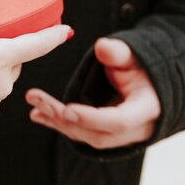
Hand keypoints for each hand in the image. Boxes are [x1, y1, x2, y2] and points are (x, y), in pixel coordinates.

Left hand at [26, 37, 160, 148]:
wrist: (150, 83)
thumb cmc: (142, 66)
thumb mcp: (133, 55)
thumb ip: (119, 52)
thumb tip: (102, 47)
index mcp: (146, 110)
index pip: (118, 122)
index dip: (92, 118)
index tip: (67, 109)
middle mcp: (135, 130)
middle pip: (97, 134)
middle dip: (65, 119)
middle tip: (38, 100)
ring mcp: (121, 138)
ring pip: (86, 137)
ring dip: (58, 123)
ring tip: (34, 106)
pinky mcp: (107, 135)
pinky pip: (82, 133)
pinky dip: (60, 124)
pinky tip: (39, 115)